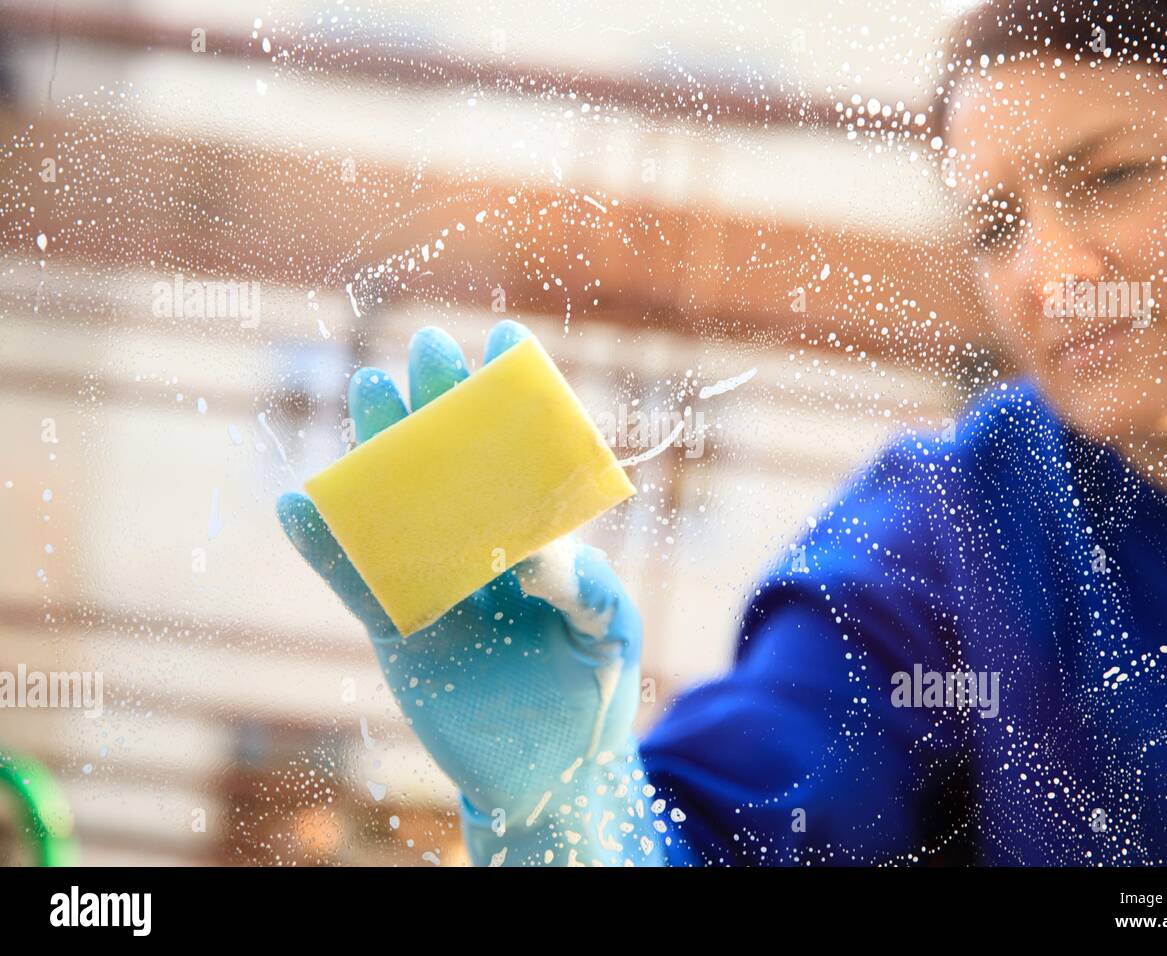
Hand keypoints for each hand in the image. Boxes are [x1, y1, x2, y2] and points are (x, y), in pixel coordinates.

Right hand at [276, 320, 643, 824]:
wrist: (550, 768)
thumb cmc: (592, 691)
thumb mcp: (608, 636)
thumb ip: (588, 590)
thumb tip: (543, 553)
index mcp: (539, 538)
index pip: (526, 459)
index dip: (517, 403)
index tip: (509, 341)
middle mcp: (482, 550)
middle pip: (456, 468)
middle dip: (442, 407)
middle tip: (427, 346)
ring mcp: (437, 585)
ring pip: (400, 509)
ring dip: (380, 454)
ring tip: (366, 390)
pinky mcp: (399, 630)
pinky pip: (356, 584)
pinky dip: (327, 549)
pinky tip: (301, 502)